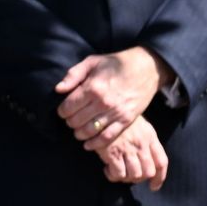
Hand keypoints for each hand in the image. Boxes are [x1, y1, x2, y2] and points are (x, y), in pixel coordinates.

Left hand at [55, 46, 169, 148]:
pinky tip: (88, 143)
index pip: (67, 108)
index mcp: (92, 87)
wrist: (147, 68)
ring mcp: (115, 113)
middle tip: (72, 119)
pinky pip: (107, 137)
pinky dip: (95, 144)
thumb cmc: (118, 63)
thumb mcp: (93, 61)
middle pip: (76, 121)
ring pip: (88, 131)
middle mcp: (102, 102)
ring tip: (79, 129)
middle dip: (69, 122)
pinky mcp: (126, 120)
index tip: (64, 109)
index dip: (62, 111)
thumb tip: (58, 90)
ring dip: (79, 133)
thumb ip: (73, 74)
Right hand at [96, 116, 167, 190]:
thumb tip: (150, 163)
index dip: (160, 178)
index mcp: (150, 138)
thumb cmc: (123, 121)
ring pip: (134, 176)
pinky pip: (118, 174)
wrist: (105, 111)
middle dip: (139, 179)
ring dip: (126, 179)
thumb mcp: (141, 128)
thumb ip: (148, 143)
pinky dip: (113, 176)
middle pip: (148, 172)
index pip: (161, 162)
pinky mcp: (113, 153)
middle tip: (129, 176)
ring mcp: (128, 149)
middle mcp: (142, 145)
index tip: (154, 186)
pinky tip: (108, 169)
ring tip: (118, 172)